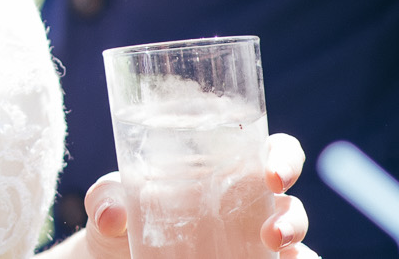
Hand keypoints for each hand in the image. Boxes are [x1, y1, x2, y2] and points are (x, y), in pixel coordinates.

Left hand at [78, 133, 314, 257]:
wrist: (116, 254)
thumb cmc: (123, 211)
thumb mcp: (111, 199)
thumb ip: (106, 199)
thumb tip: (110, 215)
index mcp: (225, 167)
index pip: (272, 150)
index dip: (284, 157)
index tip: (273, 174)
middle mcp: (247, 203)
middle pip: (290, 202)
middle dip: (292, 218)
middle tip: (270, 233)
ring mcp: (250, 241)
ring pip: (290, 241)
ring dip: (292, 249)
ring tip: (273, 255)